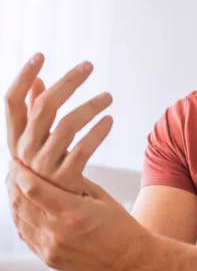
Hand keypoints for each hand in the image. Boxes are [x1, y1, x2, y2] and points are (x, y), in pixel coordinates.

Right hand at [5, 53, 112, 193]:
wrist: (56, 216)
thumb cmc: (49, 169)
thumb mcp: (37, 142)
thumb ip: (35, 112)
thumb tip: (39, 80)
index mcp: (17, 139)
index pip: (12, 102)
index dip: (23, 77)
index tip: (40, 55)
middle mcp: (25, 151)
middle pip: (44, 107)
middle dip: (67, 82)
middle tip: (89, 65)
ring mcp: (44, 168)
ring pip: (66, 125)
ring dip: (90, 106)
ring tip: (109, 96)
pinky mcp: (65, 180)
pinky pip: (83, 149)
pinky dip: (98, 132)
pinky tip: (110, 120)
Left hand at [6, 159, 150, 270]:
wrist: (127, 262)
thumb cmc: (120, 228)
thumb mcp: (102, 198)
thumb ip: (77, 183)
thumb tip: (59, 164)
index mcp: (73, 213)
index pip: (34, 189)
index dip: (21, 173)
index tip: (17, 161)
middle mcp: (57, 232)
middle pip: (22, 202)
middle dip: (14, 182)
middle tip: (14, 167)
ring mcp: (50, 248)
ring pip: (20, 218)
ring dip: (14, 198)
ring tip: (15, 183)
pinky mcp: (48, 258)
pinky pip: (25, 234)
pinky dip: (20, 216)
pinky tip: (22, 205)